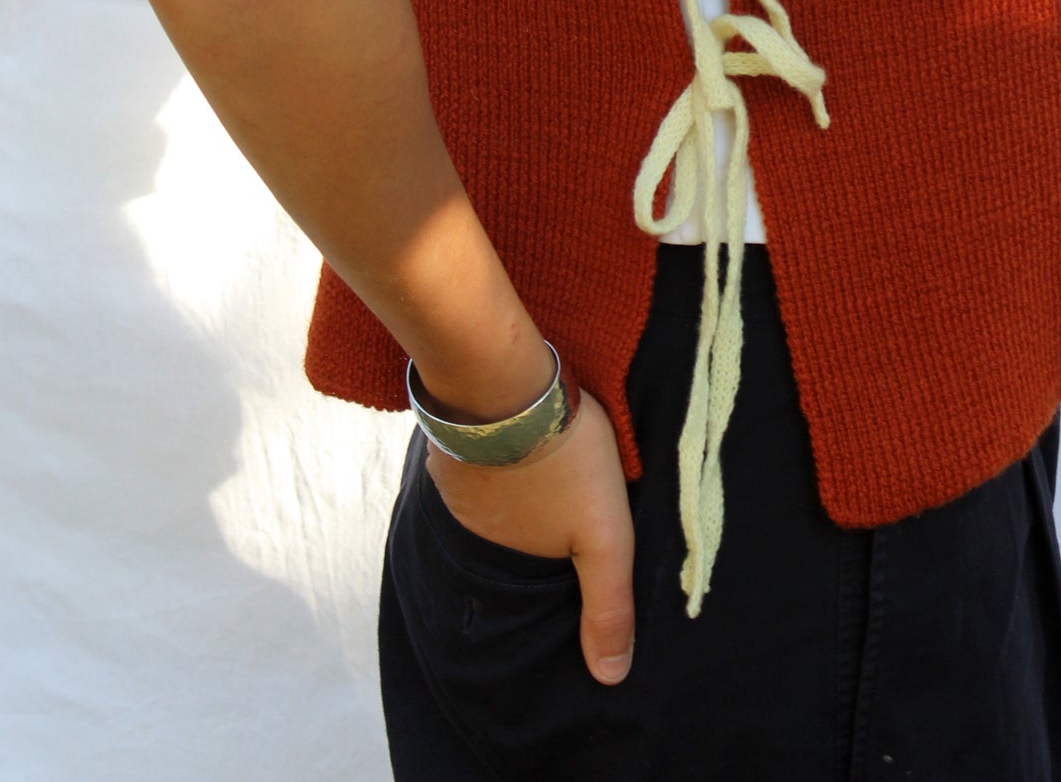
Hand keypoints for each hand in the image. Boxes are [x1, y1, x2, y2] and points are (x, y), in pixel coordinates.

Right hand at [424, 388, 635, 683]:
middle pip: (508, 535)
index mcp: (508, 559)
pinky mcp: (450, 441)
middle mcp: (470, 531)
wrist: (506, 382)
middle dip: (529, 525)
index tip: (569, 546)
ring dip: (509, 486)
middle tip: (556, 497)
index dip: (554, 567)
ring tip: (539, 466)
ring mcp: (454, 484)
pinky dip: (491, 456)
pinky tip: (510, 437)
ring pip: (489, 495)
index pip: (534, 578)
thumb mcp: (606, 536)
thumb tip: (610, 678)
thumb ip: (608, 606)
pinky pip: (474, 460)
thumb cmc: (564, 460)